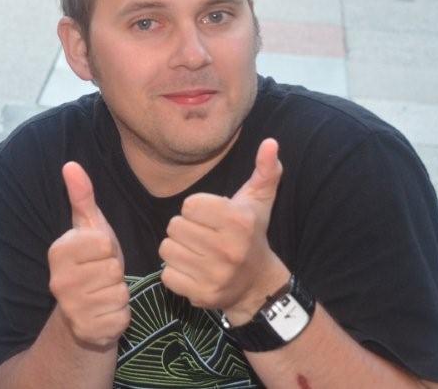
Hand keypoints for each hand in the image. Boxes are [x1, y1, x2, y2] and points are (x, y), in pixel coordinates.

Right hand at [47, 161, 129, 347]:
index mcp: (58, 251)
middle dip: (114, 273)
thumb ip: (82, 196)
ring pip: (119, 292)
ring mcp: (71, 308)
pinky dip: (120, 315)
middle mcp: (58, 281)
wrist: (83, 314)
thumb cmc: (91, 264)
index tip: (98, 256)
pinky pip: (122, 316)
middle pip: (113, 268)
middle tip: (102, 277)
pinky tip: (106, 313)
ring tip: (104, 293)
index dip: (108, 249)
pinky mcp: (88, 331)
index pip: (104, 243)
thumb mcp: (90, 229)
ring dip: (118, 294)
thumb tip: (70, 164)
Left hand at [159, 138, 289, 322]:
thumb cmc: (251, 235)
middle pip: (174, 226)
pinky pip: (167, 275)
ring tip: (196, 252)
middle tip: (202, 236)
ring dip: (177, 249)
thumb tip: (271, 142)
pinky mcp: (202, 295)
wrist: (258, 285)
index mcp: (238, 222)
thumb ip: (264, 170)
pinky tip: (193, 270)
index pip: (189, 205)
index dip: (196, 209)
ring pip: (167, 249)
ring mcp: (215, 275)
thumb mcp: (259, 201)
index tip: (210, 218)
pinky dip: (175, 272)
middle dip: (185, 229)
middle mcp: (227, 249)